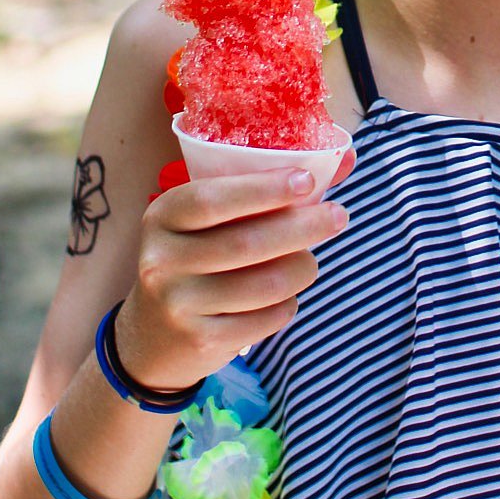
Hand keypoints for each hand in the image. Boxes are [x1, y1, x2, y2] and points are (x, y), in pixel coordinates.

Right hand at [116, 165, 348, 389]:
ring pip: (264, 285)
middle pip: (246, 243)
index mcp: (164, 216)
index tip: (307, 181)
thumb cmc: (201, 256)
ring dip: (301, 268)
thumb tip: (345, 158)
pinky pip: (265, 319)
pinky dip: (287, 305)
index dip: (262, 189)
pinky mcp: (200, 340)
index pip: (211, 199)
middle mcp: (162, 259)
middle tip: (338, 216)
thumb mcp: (214, 219)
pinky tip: (285, 296)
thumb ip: (272, 187)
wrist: (154, 336)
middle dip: (302, 227)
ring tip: (309, 261)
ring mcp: (178, 304)